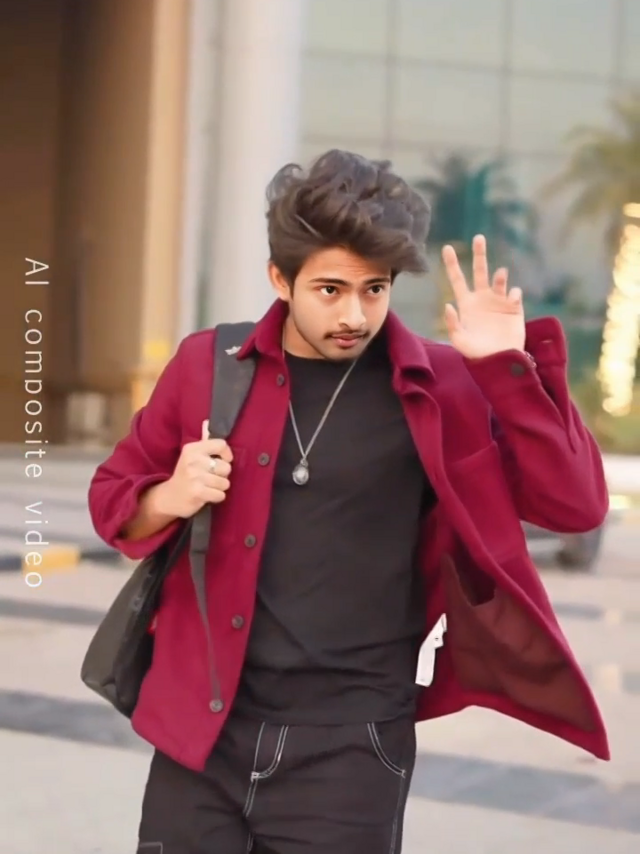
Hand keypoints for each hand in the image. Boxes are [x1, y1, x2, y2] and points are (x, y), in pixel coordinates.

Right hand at [159, 420, 233, 517]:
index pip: (221, 444)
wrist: (169, 497)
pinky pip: (220, 495)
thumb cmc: (185, 473)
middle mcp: (193, 460)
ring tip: (207, 486)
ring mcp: (195, 476)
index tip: (221, 460)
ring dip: (219, 488)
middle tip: (209, 477)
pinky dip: (216, 497)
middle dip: (222, 475)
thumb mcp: (191, 455)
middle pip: (226, 467)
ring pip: (225, 483)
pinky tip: (206, 495)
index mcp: (192, 449)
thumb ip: (203, 440)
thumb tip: (208, 421)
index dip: (226, 454)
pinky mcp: (197, 492)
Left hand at [441, 235, 525, 358]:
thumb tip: (448, 305)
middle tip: (478, 238)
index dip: (452, 264)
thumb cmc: (477, 353)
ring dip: (499, 275)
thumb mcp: (459, 341)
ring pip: (499, 279)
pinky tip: (511, 300)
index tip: (447, 248)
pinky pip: (514, 293)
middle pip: (479, 271)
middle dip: (479, 254)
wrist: (500, 360)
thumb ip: (452, 324)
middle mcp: (482, 298)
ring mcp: (498, 301)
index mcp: (466, 304)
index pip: (457, 280)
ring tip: (500, 275)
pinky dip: (513, 293)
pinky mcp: (514, 307)